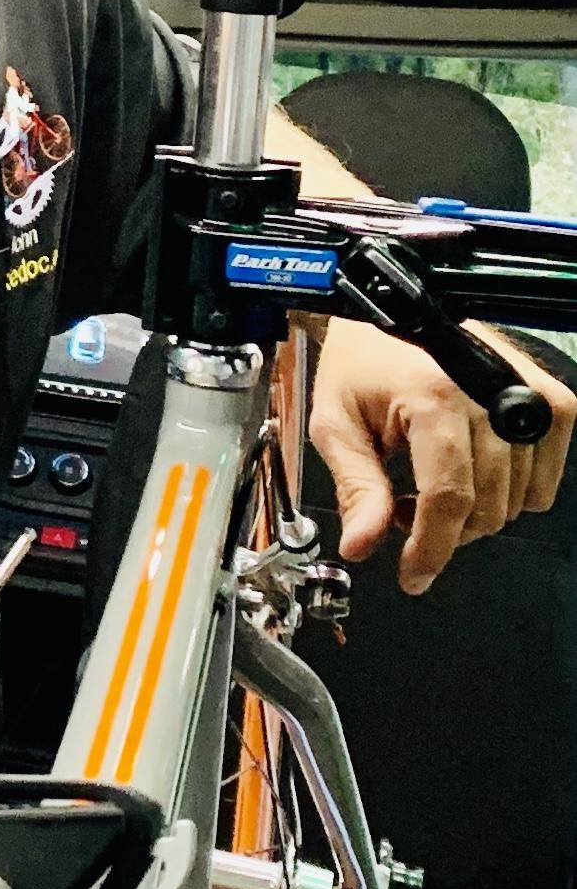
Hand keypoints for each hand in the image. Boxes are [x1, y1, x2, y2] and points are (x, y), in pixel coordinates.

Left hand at [309, 319, 574, 593]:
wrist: (392, 313)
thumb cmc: (360, 359)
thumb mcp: (337, 421)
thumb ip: (356, 486)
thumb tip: (362, 546)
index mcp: (435, 398)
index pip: (448, 500)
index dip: (432, 548)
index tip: (413, 575)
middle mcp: (491, 395)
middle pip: (485, 506)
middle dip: (442, 529)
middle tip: (399, 509)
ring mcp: (528, 396)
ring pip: (517, 500)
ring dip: (474, 512)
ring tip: (427, 481)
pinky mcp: (551, 400)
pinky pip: (544, 478)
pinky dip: (511, 491)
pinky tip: (471, 472)